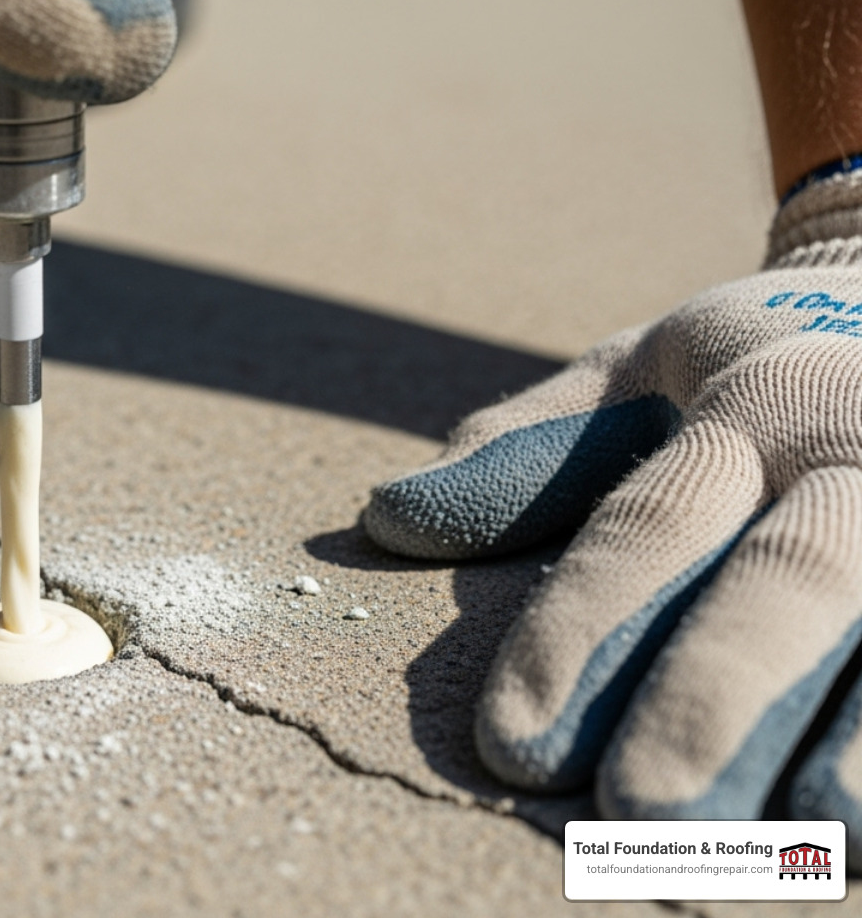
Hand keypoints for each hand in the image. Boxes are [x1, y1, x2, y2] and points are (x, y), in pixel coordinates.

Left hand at [364, 171, 861, 849]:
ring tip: (790, 842)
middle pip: (787, 579)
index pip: (648, 525)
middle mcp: (853, 448)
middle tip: (640, 813)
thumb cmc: (755, 358)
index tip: (512, 744)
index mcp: (751, 404)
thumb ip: (526, 450)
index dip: (582, 631)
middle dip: (713, 697)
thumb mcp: (639, 367)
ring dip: (847, 738)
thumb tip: (385, 518)